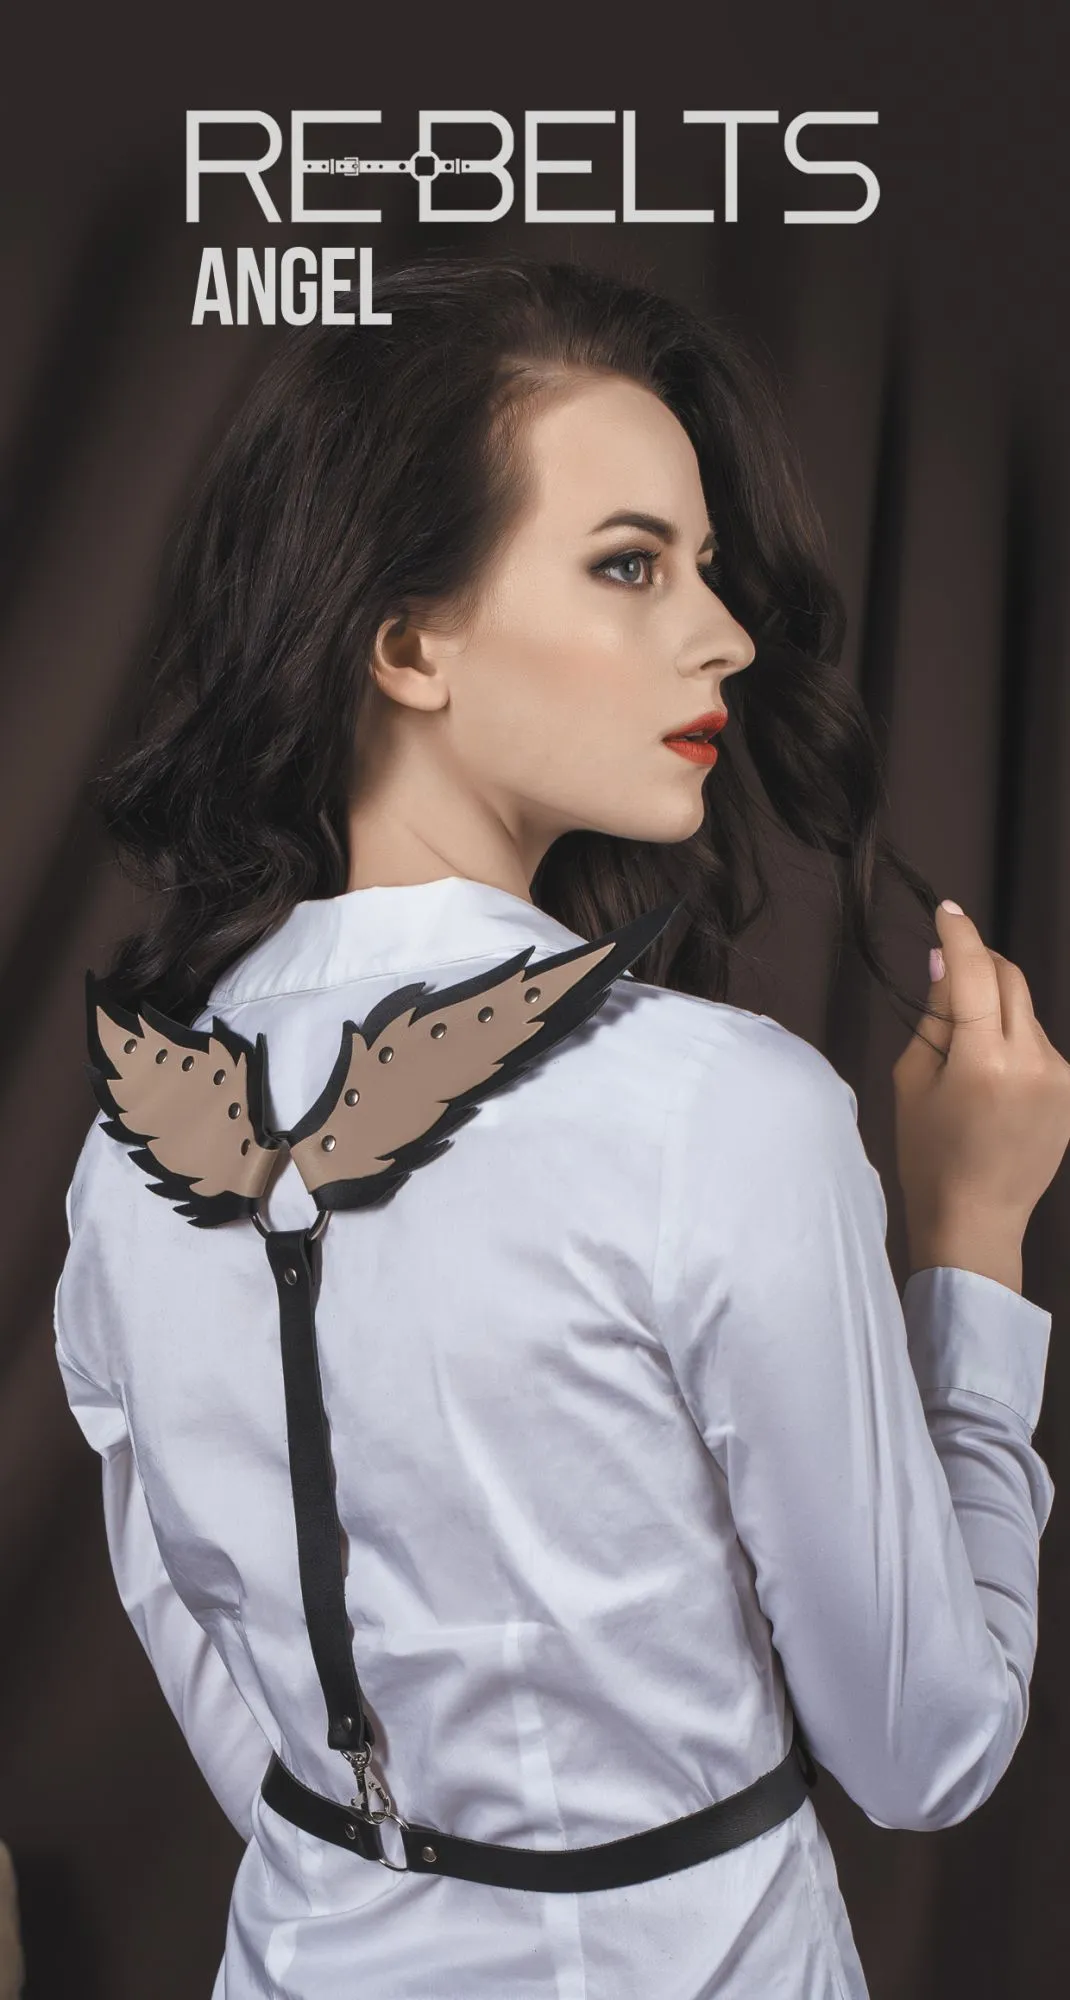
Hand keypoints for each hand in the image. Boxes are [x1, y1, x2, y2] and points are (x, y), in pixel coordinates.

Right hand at [893, 902, 1069, 1245]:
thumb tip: (945, 963)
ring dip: (996, 1009)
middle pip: (1011, 980)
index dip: (961, 934)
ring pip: (1024, 1012)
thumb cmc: (930, 1155)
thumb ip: (935, 1017)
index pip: (976, 973)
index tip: (947, 910)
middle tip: (951, 970)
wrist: (978, 1219)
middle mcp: (1034, 1060)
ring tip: (968, 1054)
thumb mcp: (913, 1081)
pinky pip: (1039, 1042)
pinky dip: (1013, 1041)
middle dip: (981, 963)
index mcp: (984, 1061)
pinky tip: (994, 1081)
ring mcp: (1061, 1076)